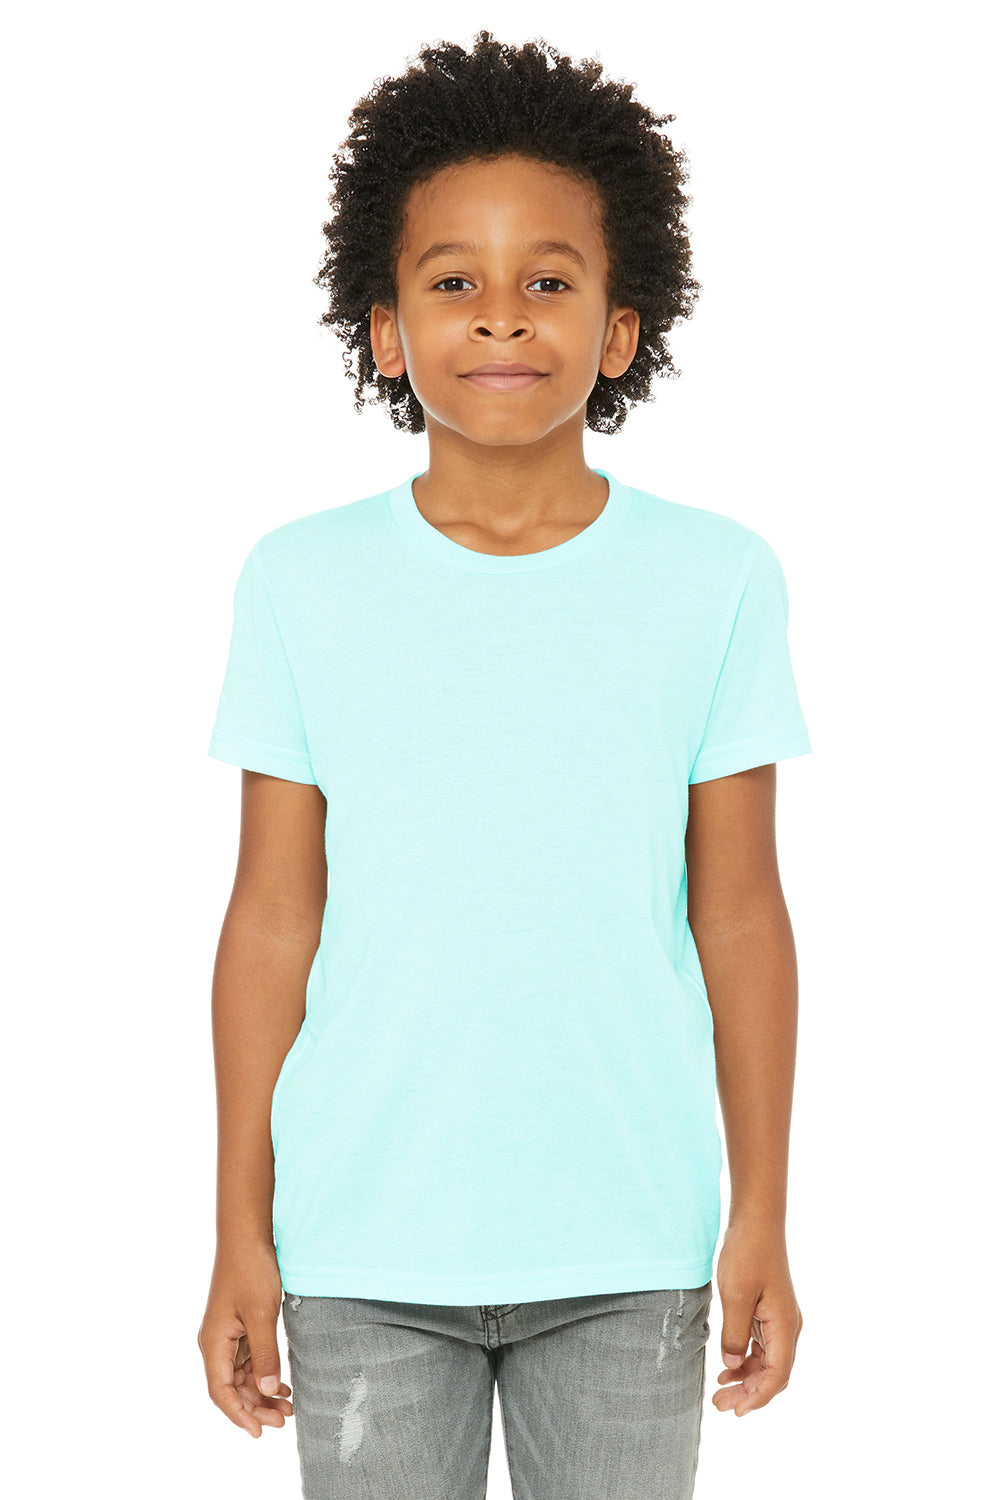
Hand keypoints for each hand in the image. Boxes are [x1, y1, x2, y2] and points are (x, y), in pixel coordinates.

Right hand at [198, 1241, 293, 1437]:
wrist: (247, 1235)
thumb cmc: (251, 1270)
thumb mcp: (262, 1314)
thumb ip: (265, 1354)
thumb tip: (266, 1390)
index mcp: (214, 1343)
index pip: (221, 1392)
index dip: (239, 1415)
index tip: (260, 1432)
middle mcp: (215, 1343)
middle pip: (231, 1388)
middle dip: (255, 1406)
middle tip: (284, 1419)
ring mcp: (226, 1334)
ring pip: (241, 1376)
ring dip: (261, 1391)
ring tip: (288, 1405)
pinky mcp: (238, 1325)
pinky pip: (247, 1359)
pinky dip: (262, 1373)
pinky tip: (282, 1383)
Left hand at [711, 1221, 801, 1416]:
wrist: (756, 1222)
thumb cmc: (747, 1253)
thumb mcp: (736, 1295)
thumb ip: (734, 1333)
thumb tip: (732, 1365)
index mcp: (785, 1325)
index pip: (777, 1375)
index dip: (758, 1397)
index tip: (736, 1411)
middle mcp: (787, 1327)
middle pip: (773, 1373)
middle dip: (749, 1393)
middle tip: (720, 1405)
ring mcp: (779, 1320)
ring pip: (766, 1362)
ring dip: (746, 1379)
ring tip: (720, 1391)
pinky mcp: (769, 1312)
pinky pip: (760, 1346)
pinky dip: (745, 1360)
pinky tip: (727, 1367)